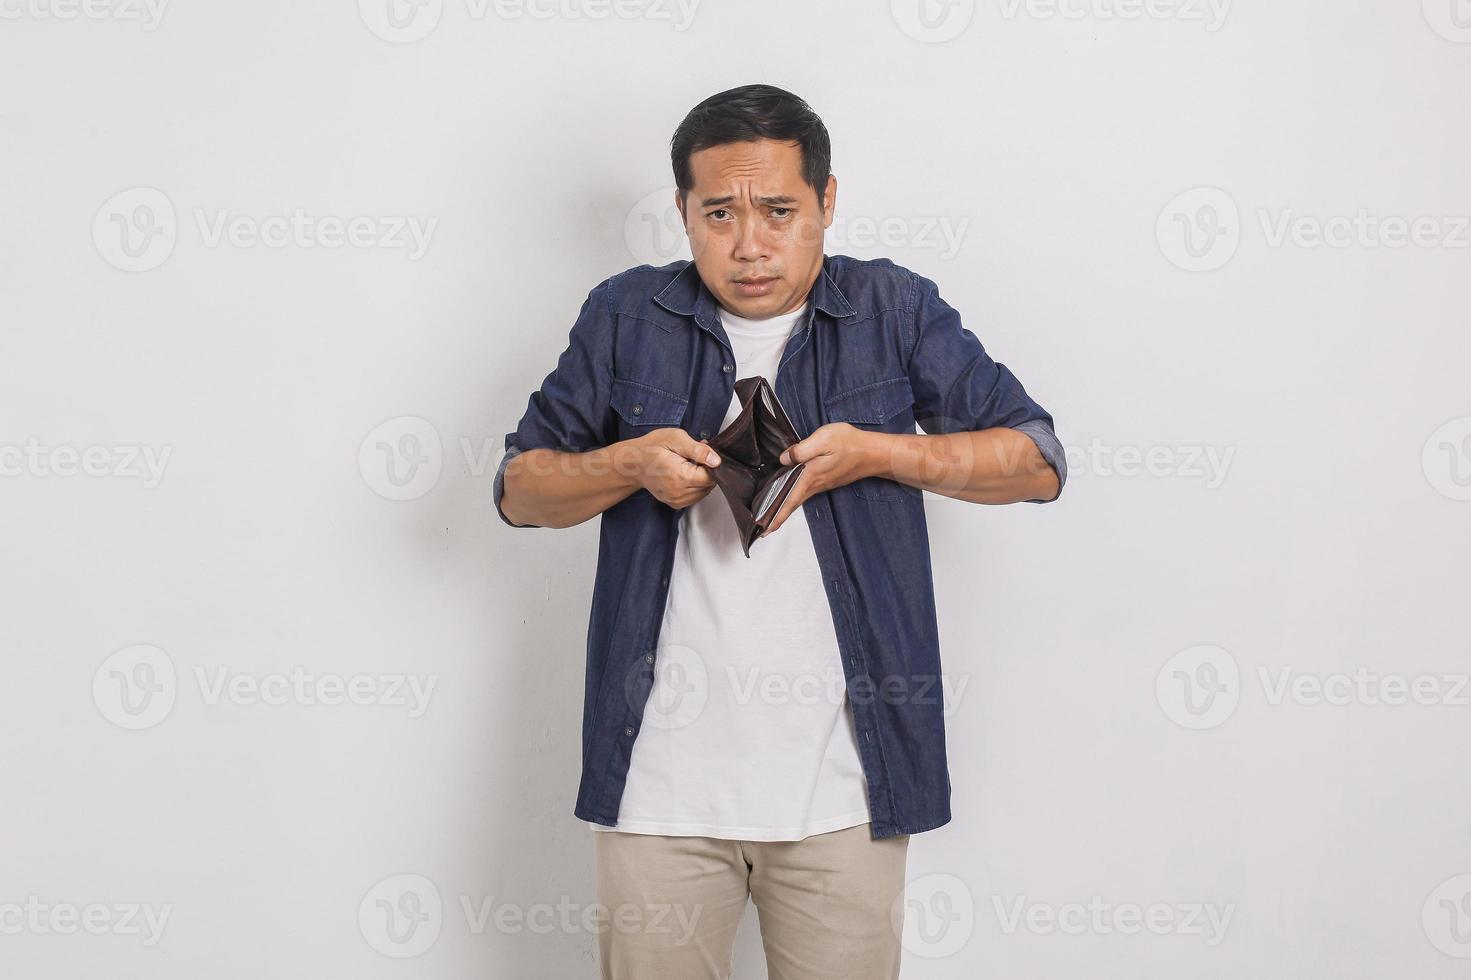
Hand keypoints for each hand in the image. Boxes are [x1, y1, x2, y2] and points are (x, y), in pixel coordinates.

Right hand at [625, 428, 721, 509]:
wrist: (633, 463)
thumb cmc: (651, 448)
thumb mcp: (675, 438)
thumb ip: (698, 450)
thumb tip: (716, 461)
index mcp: (680, 476)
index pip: (712, 476)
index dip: (710, 463)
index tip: (700, 453)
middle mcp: (679, 493)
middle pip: (709, 485)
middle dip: (705, 470)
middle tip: (691, 457)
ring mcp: (677, 500)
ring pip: (704, 491)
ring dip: (700, 478)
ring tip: (686, 465)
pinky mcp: (676, 503)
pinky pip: (696, 496)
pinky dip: (694, 485)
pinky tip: (683, 474)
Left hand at [762, 423, 881, 535]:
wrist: (875, 453)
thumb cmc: (850, 445)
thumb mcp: (823, 440)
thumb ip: (801, 450)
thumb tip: (784, 459)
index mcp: (810, 477)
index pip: (789, 500)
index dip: (776, 514)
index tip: (763, 529)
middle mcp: (816, 484)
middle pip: (792, 504)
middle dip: (777, 516)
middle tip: (763, 528)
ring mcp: (823, 483)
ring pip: (799, 498)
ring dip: (785, 507)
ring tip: (772, 513)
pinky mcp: (828, 479)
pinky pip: (807, 491)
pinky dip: (795, 497)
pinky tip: (791, 494)